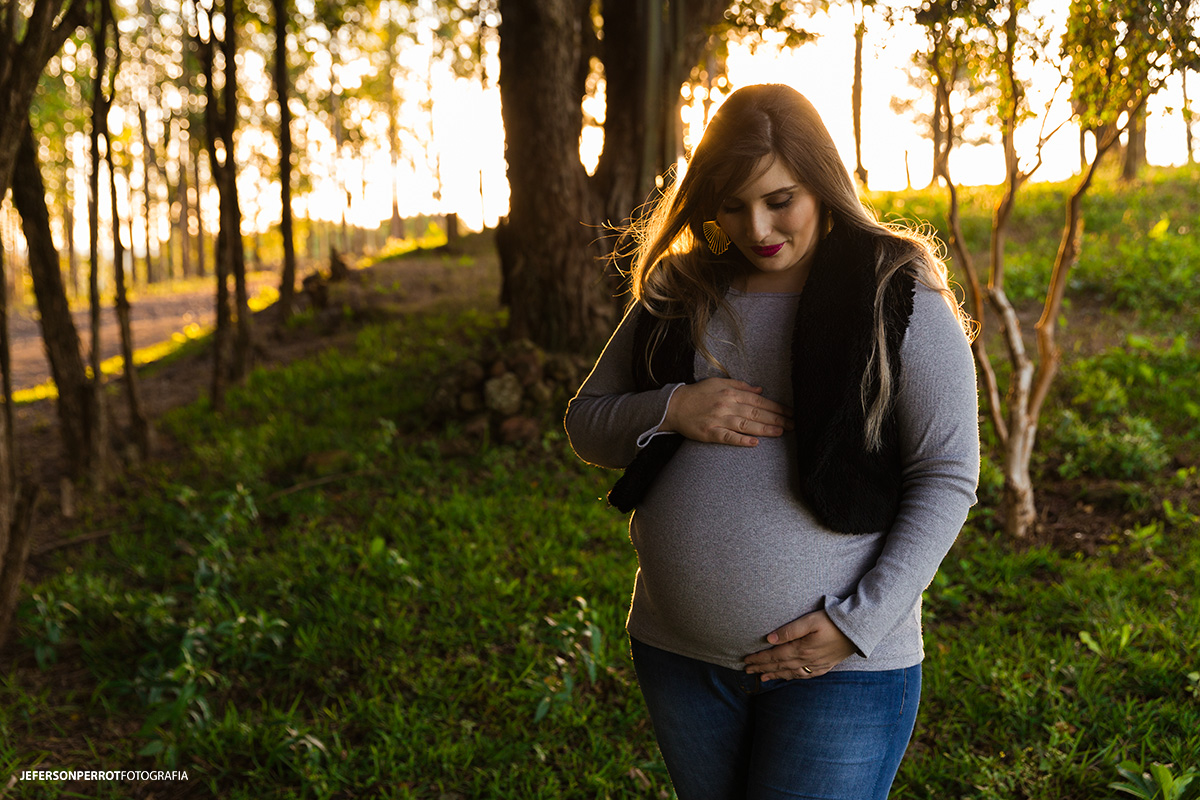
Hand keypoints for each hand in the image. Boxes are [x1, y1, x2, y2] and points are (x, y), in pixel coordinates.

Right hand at [664, 378, 790, 446]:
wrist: (674, 406)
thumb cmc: (697, 394)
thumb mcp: (718, 383)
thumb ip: (740, 386)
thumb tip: (760, 390)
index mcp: (730, 392)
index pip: (758, 400)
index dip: (776, 407)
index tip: (790, 412)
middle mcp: (727, 405)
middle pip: (756, 412)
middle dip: (776, 418)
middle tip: (793, 424)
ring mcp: (719, 420)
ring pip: (746, 425)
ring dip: (765, 429)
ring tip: (781, 432)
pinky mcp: (710, 433)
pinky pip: (728, 437)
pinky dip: (741, 441)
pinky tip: (755, 444)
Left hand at [742, 610, 856, 680]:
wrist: (858, 630)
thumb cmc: (833, 621)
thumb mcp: (810, 621)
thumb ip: (789, 630)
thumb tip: (769, 639)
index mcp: (801, 649)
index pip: (774, 656)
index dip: (759, 659)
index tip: (746, 661)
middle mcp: (807, 660)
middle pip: (779, 666)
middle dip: (762, 668)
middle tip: (746, 670)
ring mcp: (817, 665)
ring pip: (790, 673)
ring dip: (775, 675)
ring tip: (762, 677)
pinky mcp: (825, 666)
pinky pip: (804, 675)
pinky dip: (792, 677)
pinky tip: (788, 677)